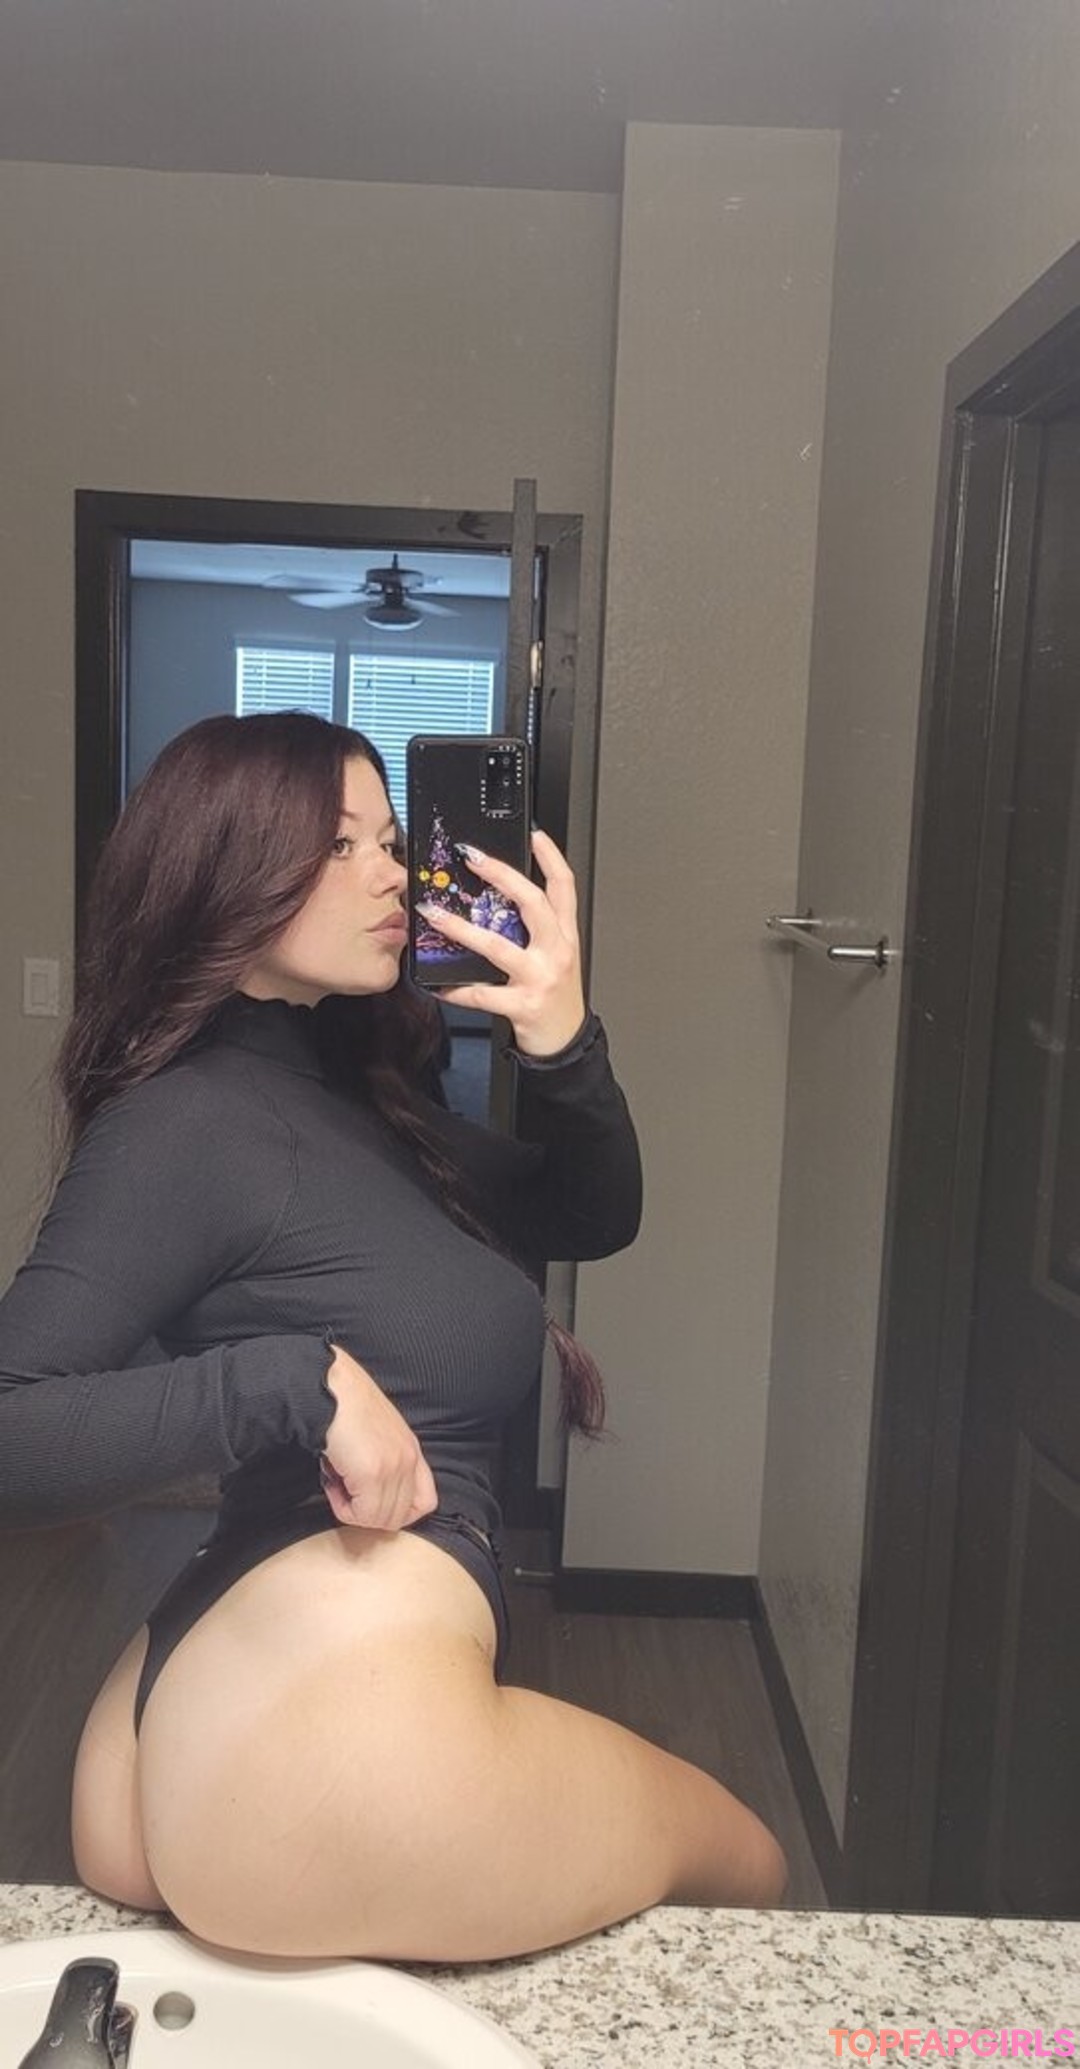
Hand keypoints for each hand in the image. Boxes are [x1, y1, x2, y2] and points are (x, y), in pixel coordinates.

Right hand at [320, 1344, 437, 1529]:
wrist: (329, 1388)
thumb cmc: (345, 1406)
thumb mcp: (378, 1435)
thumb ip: (386, 1463)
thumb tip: (368, 1498)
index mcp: (412, 1450)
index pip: (425, 1502)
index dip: (398, 1512)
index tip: (372, 1502)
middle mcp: (408, 1460)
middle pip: (398, 1517)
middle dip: (367, 1513)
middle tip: (346, 1490)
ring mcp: (394, 1467)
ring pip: (379, 1520)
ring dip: (352, 1510)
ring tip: (337, 1482)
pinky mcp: (373, 1473)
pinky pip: (361, 1514)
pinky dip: (342, 1507)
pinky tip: (332, 1481)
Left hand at [418, 828, 586, 1057]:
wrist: (564, 1041)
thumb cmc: (555, 996)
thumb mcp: (556, 957)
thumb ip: (537, 930)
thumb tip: (499, 902)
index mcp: (565, 936)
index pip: (563, 887)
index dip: (551, 857)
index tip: (534, 834)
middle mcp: (556, 952)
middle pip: (532, 903)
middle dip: (501, 875)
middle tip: (471, 857)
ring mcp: (540, 978)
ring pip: (497, 945)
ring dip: (461, 928)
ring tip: (434, 915)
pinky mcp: (523, 1005)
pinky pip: (482, 994)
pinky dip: (456, 990)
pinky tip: (437, 985)